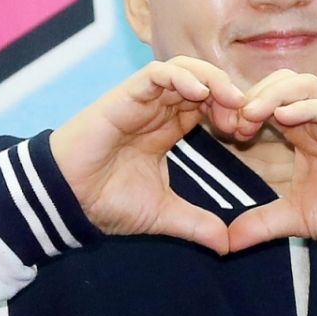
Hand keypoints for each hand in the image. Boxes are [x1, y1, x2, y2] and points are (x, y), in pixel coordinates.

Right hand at [49, 58, 244, 252]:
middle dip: (229, 94)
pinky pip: (156, 73)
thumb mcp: (163, 215)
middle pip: (202, 82)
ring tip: (231, 100)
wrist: (68, 201)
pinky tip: (200, 93)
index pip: (208, 106)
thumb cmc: (106, 203)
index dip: (231, 113)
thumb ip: (196, 224)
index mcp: (167, 129)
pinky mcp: (124, 95)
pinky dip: (181, 76)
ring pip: (184, 69)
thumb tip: (227, 246)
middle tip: (247, 116)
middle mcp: (156, 109)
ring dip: (211, 80)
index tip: (247, 134)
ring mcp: (141, 100)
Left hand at [224, 72, 316, 253]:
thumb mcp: (296, 219)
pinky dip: (306, 106)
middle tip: (229, 121)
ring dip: (272, 94)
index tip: (217, 130)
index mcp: (301, 132)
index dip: (237, 111)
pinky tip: (284, 117)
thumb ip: (261, 224)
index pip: (264, 105)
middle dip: (249, 97)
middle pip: (277, 84)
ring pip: (302, 84)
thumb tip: (225, 243)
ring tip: (250, 115)